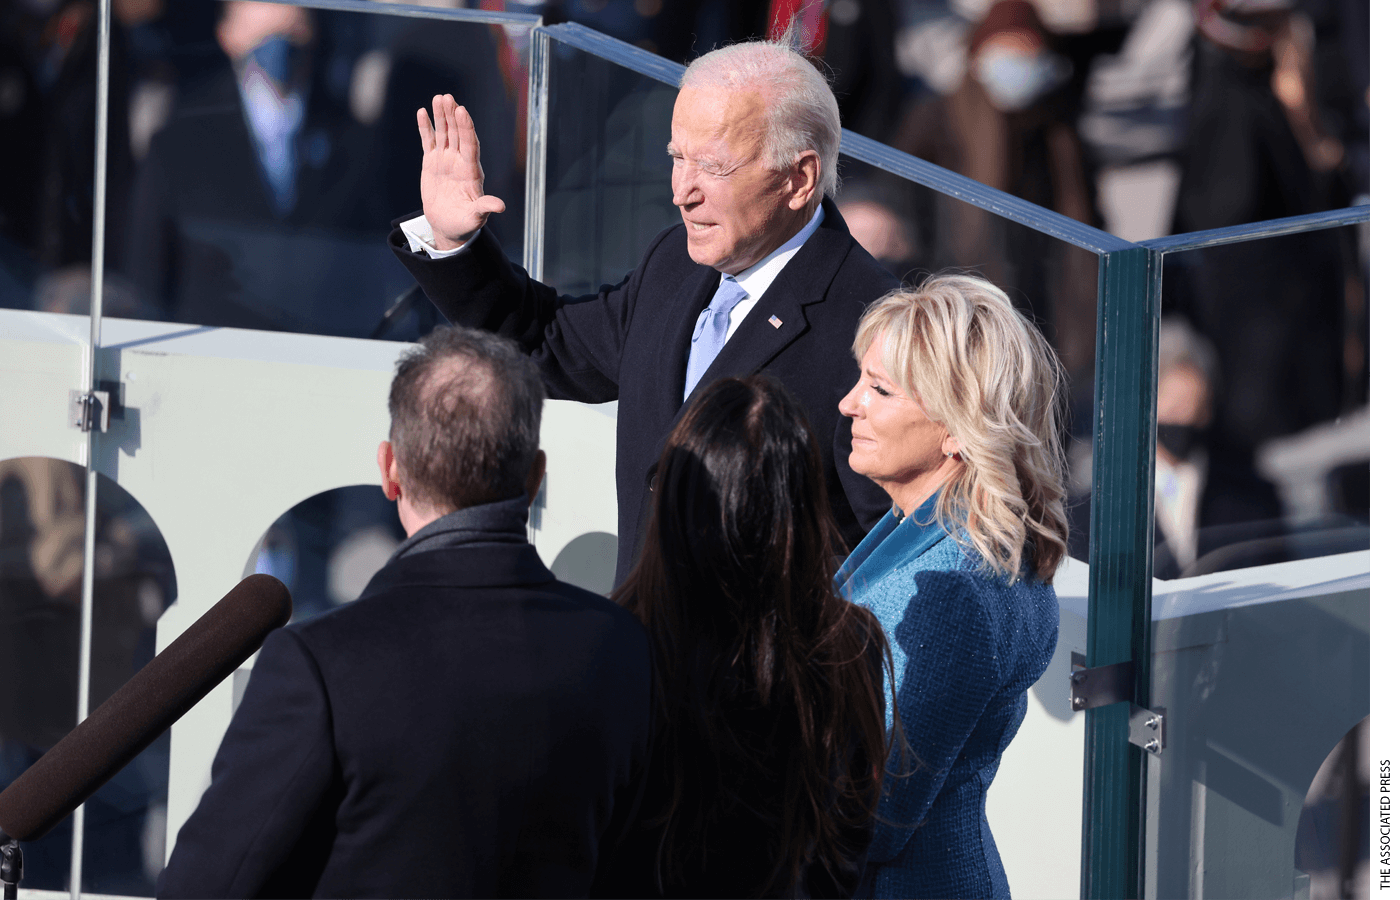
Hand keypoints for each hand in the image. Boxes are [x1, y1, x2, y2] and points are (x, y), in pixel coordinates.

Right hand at [418, 93, 505, 250]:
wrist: (448, 226)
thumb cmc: (465, 223)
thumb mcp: (475, 217)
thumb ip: (485, 208)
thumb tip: (500, 206)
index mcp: (471, 171)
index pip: (470, 145)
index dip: (466, 128)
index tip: (462, 111)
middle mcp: (459, 162)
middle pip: (457, 134)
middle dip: (453, 116)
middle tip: (448, 98)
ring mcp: (445, 160)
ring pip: (444, 133)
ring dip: (441, 116)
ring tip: (438, 98)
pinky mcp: (432, 163)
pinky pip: (428, 141)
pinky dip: (425, 127)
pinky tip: (422, 112)